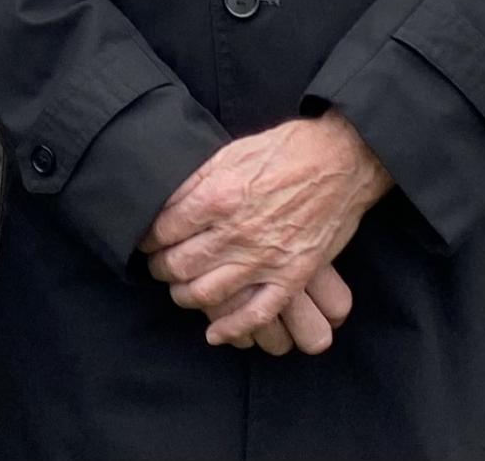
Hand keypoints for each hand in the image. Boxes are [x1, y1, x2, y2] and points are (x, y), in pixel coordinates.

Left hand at [140, 113, 389, 345]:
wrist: (340, 161)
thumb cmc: (282, 151)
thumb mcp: (228, 154)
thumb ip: (194, 181)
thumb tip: (163, 202)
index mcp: (217, 197)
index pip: (163, 230)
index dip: (147, 239)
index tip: (144, 241)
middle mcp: (237, 232)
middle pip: (180, 264)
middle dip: (160, 268)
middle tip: (156, 266)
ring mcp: (265, 258)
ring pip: (208, 293)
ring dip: (185, 296)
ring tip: (179, 289)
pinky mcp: (292, 275)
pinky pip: (257, 313)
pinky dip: (232, 328)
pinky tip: (214, 334)